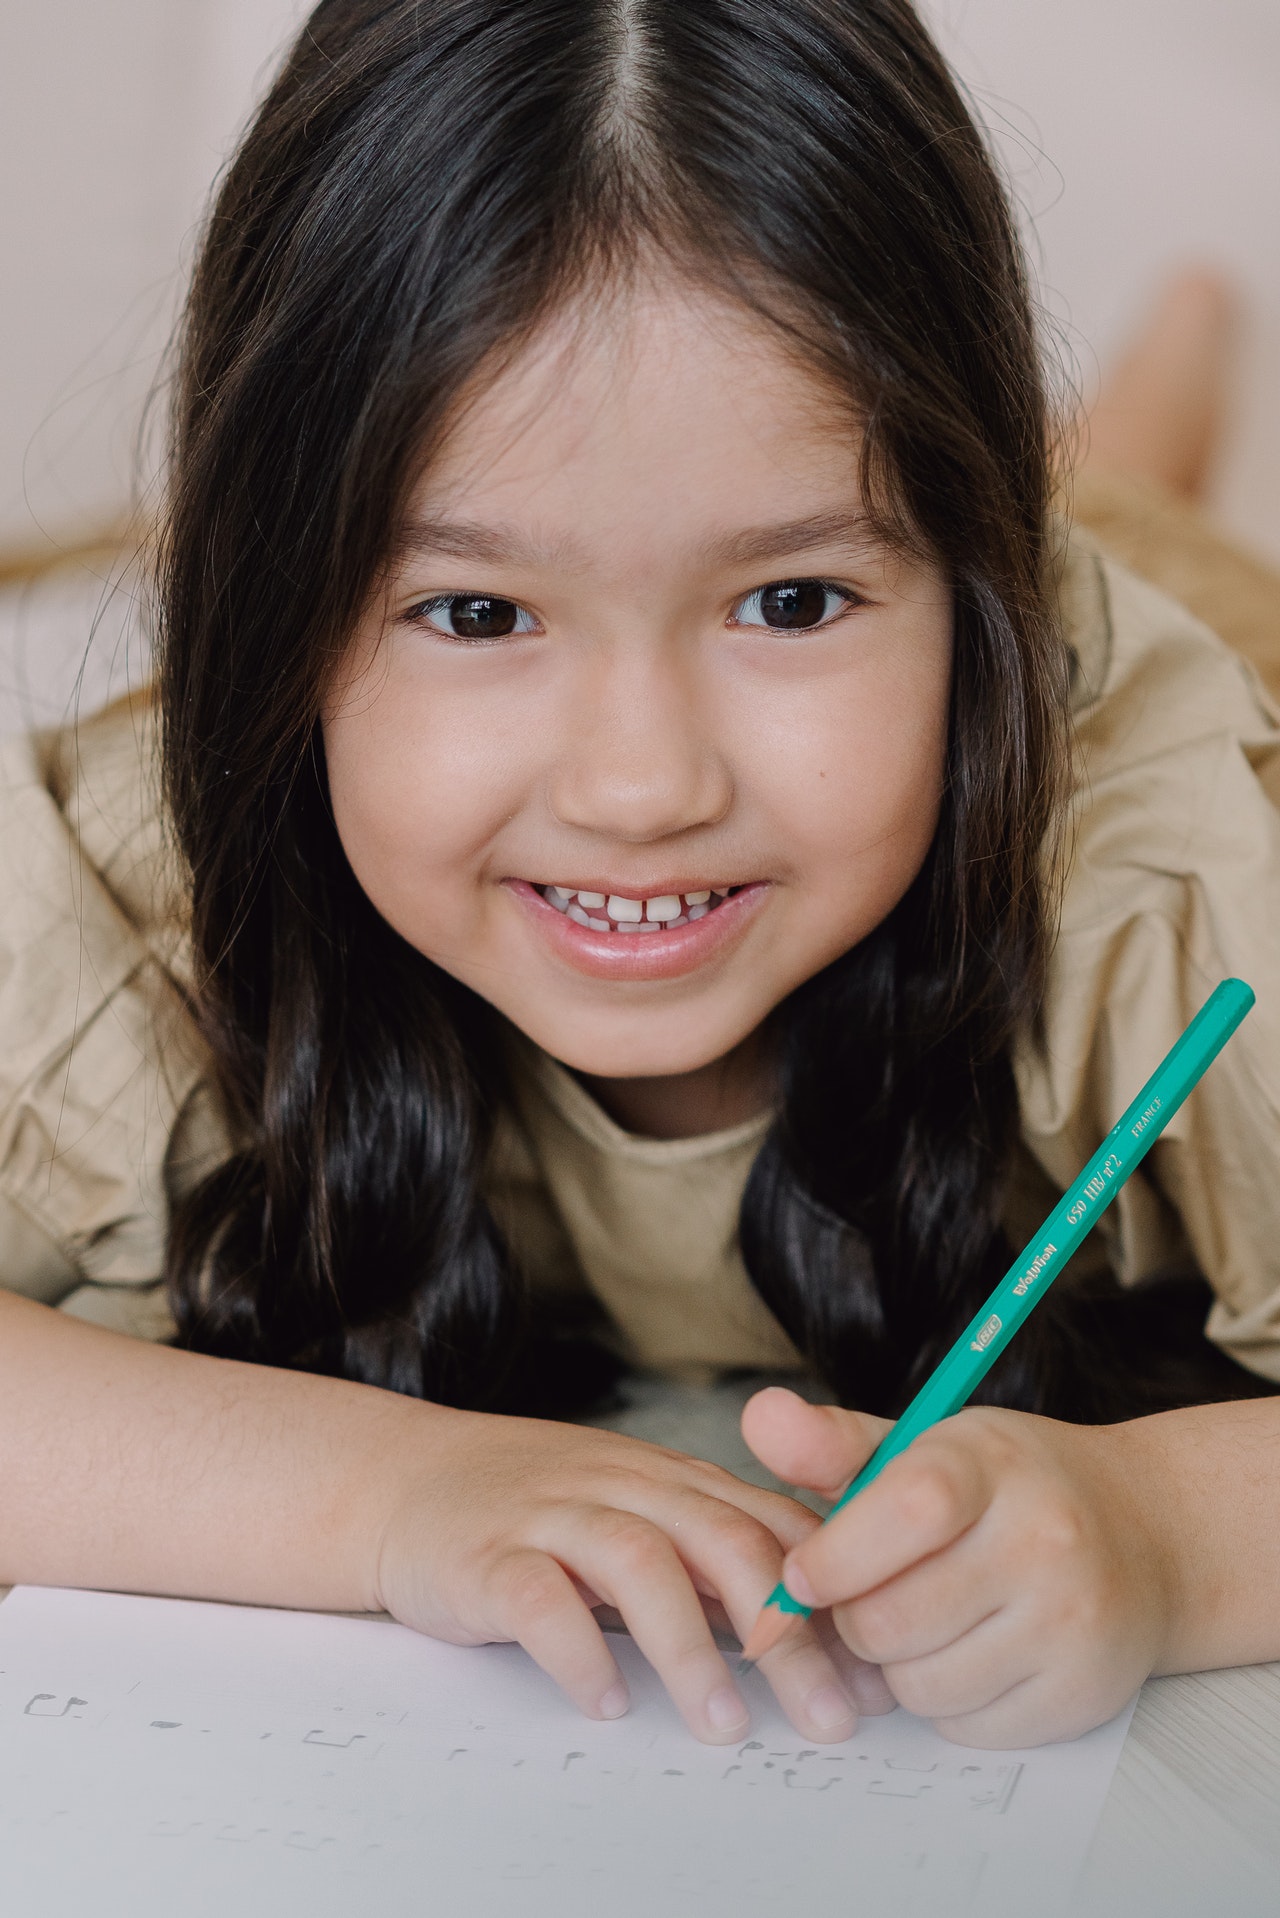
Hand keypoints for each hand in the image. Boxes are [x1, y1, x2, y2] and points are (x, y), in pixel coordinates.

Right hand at [373, 1405, 889, 1744]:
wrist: (402, 1479)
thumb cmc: (535, 1512)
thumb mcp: (637, 1517)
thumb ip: (714, 1565)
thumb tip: (818, 1646)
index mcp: (671, 1480)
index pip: (772, 1524)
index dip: (833, 1598)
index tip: (877, 1676)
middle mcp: (622, 1485)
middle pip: (723, 1542)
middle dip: (786, 1631)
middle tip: (828, 1716)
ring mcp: (552, 1514)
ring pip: (639, 1562)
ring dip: (690, 1647)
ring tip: (724, 1726)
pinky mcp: (487, 1554)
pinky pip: (538, 1596)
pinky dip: (577, 1648)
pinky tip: (605, 1698)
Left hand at [741, 1386, 1171, 1745]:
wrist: (1143, 1532)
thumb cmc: (1008, 1488)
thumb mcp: (925, 1445)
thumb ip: (833, 1443)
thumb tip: (759, 1416)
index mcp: (991, 1465)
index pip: (904, 1509)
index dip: (834, 1556)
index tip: (802, 1576)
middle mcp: (1042, 1540)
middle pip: (891, 1619)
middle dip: (855, 1618)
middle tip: (868, 1596)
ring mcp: (1070, 1622)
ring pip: (920, 1685)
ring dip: (898, 1665)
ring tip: (923, 1620)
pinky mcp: (1081, 1693)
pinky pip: (965, 1727)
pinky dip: (948, 1703)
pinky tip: (969, 1652)